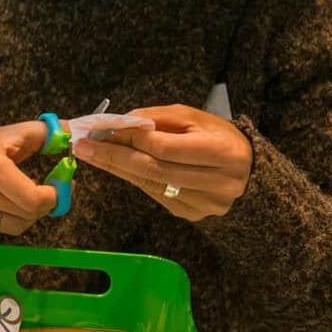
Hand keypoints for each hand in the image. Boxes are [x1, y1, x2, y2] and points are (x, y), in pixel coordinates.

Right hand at [0, 121, 58, 235]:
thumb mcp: (17, 132)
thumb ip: (49, 133)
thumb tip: (72, 135)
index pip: (31, 198)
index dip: (55, 196)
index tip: (62, 186)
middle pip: (26, 213)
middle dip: (46, 204)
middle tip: (51, 192)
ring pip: (16, 226)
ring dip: (30, 214)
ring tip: (30, 197)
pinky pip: (1, 231)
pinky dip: (13, 220)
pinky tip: (12, 204)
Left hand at [71, 104, 251, 221]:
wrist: (248, 170)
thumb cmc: (217, 136)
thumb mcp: (193, 117)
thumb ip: (157, 118)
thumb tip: (121, 124)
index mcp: (223, 152)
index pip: (166, 148)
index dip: (132, 139)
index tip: (102, 131)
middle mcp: (219, 183)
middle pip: (154, 170)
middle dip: (114, 157)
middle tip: (82, 147)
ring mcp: (207, 204)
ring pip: (151, 185)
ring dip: (117, 168)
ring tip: (92, 154)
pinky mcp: (194, 214)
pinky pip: (156, 195)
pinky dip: (136, 178)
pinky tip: (120, 166)